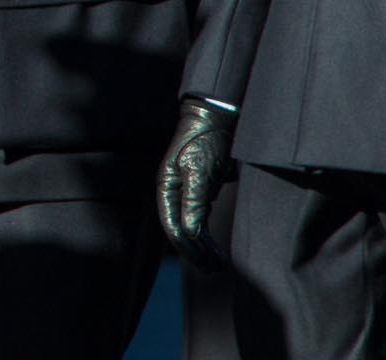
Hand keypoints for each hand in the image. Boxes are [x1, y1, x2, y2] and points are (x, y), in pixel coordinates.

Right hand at [158, 98, 234, 272]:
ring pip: (190, 227)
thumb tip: (189, 234)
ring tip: (220, 265)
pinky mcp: (200, 190)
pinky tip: (218, 249)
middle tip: (215, 269)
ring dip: (203, 247)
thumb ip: (194, 202)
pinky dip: (208, 236)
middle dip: (196, 252)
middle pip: (180, 229)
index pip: (171, 224)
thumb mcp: (200, 171)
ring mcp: (186, 191)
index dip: (186, 246)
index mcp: (166, 186)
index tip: (205, 262)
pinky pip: (200, 219)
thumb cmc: (205, 141)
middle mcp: (173, 191)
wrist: (216, 116)